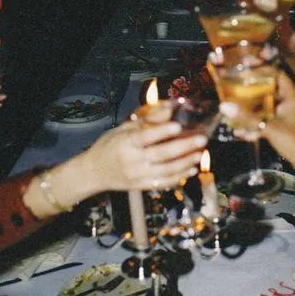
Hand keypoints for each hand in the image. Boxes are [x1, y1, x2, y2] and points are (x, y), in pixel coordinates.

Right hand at [80, 116, 206, 198]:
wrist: (93, 172)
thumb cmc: (110, 145)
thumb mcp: (124, 128)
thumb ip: (147, 121)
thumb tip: (170, 109)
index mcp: (125, 143)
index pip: (146, 137)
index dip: (162, 131)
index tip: (178, 126)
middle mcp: (131, 160)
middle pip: (161, 155)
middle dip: (184, 147)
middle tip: (201, 139)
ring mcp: (136, 176)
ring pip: (166, 171)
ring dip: (185, 163)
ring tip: (199, 154)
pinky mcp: (141, 186)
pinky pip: (163, 183)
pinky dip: (179, 177)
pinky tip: (191, 169)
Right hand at [220, 71, 294, 176]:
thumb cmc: (293, 140)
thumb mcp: (268, 127)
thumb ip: (247, 117)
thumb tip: (224, 106)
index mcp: (291, 96)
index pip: (278, 75)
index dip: (262, 71)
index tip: (246, 73)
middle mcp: (290, 103)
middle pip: (268, 92)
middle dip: (251, 93)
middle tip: (234, 91)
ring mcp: (287, 116)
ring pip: (266, 109)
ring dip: (252, 112)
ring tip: (234, 113)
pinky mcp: (285, 128)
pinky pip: (268, 121)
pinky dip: (257, 125)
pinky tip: (242, 133)